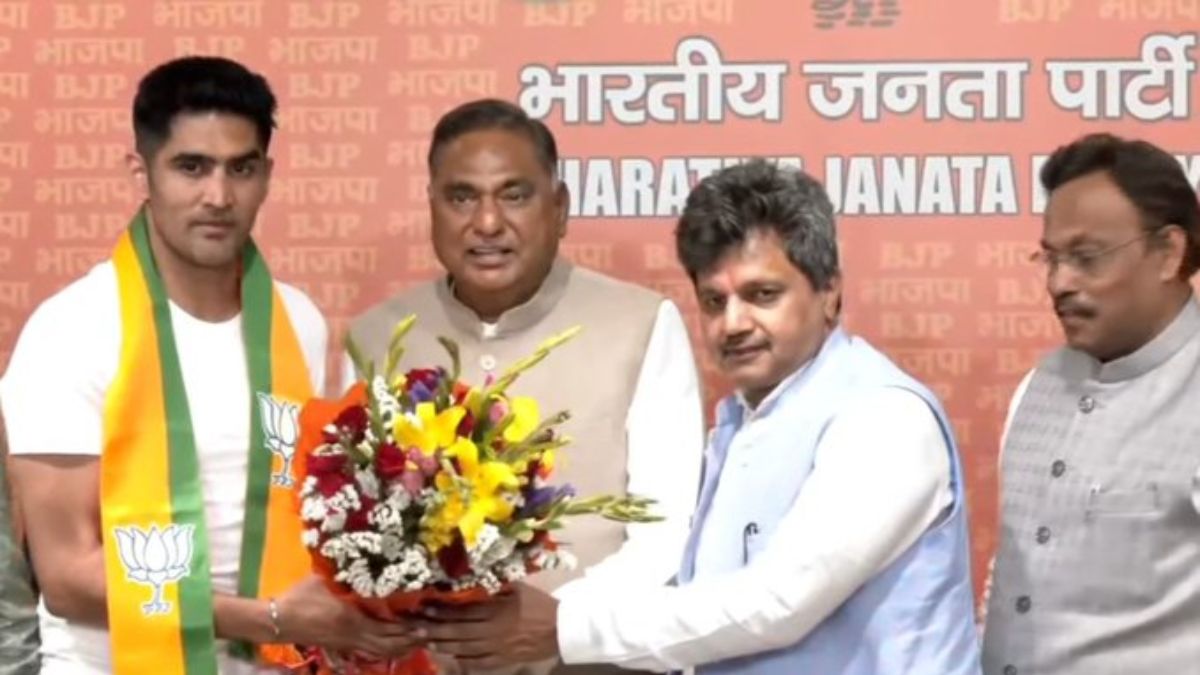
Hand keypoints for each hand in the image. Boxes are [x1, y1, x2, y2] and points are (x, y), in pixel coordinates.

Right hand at [276, 575, 419, 657]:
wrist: (279, 620)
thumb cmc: (301, 596)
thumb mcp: (326, 580)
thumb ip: (347, 576)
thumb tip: (366, 559)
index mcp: (352, 620)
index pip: (386, 630)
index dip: (405, 630)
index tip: (423, 624)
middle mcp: (353, 636)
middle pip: (387, 645)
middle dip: (408, 641)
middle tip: (428, 635)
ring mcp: (346, 644)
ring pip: (379, 651)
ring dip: (399, 648)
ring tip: (416, 643)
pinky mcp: (340, 646)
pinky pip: (368, 651)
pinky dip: (384, 651)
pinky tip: (392, 648)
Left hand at [415, 582, 559, 668]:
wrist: (561, 629)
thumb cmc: (540, 604)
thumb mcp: (519, 588)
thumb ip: (496, 587)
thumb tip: (472, 581)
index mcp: (496, 611)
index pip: (462, 612)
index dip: (441, 611)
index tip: (424, 607)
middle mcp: (492, 632)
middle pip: (457, 632)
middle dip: (434, 629)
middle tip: (415, 627)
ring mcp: (496, 649)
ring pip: (463, 649)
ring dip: (443, 645)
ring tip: (426, 641)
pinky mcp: (502, 660)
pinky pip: (477, 662)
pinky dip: (462, 659)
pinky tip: (451, 655)